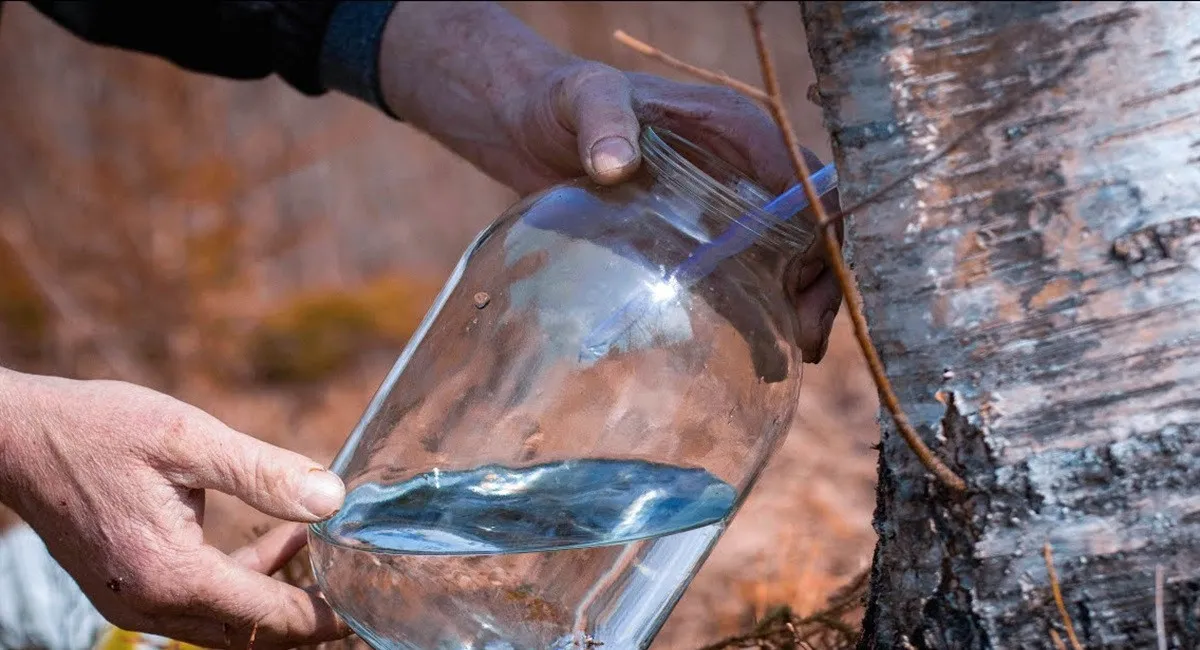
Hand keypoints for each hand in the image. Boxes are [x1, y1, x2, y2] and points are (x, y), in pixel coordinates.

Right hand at [0, 370, 348, 648]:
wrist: (15, 438)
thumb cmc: (96, 429)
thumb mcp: (187, 437)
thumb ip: (262, 471)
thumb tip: (332, 499)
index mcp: (171, 573)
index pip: (268, 617)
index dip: (324, 618)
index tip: (366, 613)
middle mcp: (150, 602)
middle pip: (250, 631)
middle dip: (307, 613)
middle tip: (357, 585)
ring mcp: (135, 600)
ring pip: (227, 620)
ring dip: (277, 591)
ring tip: (321, 543)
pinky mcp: (130, 586)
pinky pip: (202, 601)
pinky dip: (244, 577)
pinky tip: (278, 536)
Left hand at [499, 65, 843, 361]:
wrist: (530, 123)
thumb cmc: (562, 102)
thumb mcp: (584, 100)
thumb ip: (602, 121)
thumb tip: (614, 165)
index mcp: (734, 127)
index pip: (805, 181)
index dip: (816, 234)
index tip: (800, 287)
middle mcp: (744, 163)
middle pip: (810, 224)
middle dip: (818, 280)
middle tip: (804, 340)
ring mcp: (725, 200)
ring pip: (789, 252)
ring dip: (798, 300)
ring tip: (794, 355)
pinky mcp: (700, 232)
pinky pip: (747, 268)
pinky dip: (762, 305)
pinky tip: (764, 347)